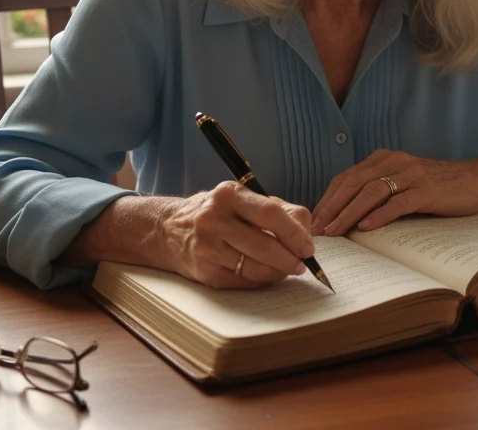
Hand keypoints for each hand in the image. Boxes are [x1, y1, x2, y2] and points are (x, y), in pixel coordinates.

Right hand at [159, 181, 314, 288]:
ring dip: (278, 272)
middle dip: (290, 258)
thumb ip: (279, 210)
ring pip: (255, 268)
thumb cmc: (218, 213)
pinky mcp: (205, 272)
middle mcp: (214, 219)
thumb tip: (305, 233)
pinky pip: (243, 281)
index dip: (294, 233)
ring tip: (287, 269)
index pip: (270, 214)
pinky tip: (266, 274)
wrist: (169, 229)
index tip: (308, 247)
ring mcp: (207, 247)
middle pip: (264, 245)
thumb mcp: (243, 199)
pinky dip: (261, 281)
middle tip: (302, 264)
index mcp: (229, 195)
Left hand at [310, 150, 477, 235]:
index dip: (328, 199)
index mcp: (385, 158)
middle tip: (318, 230)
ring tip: (336, 232)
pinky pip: (398, 201)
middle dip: (332, 208)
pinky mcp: (427, 189)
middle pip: (353, 183)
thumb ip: (380, 193)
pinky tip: (366, 228)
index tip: (314, 221)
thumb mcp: (405, 184)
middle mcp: (395, 161)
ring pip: (371, 192)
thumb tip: (349, 218)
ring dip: (349, 213)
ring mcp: (411, 174)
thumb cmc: (440, 187)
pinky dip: (379, 215)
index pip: (346, 177)